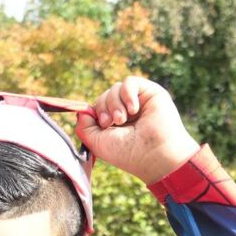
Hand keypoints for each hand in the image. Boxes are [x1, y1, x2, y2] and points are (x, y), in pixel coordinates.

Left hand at [75, 77, 199, 184]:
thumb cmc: (127, 153)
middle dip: (104, 108)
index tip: (103, 124)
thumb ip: (83, 127)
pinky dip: (127, 94)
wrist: (153, 154)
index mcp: (115, 124)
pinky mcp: (150, 92)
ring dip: (114, 103)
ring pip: (115, 88)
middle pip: (104, 96)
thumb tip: (81, 110)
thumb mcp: (96, 142)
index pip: (98, 107)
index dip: (95, 112)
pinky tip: (133, 109)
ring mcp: (138, 101)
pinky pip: (130, 82)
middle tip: (112, 123)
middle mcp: (127, 112)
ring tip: (122, 119)